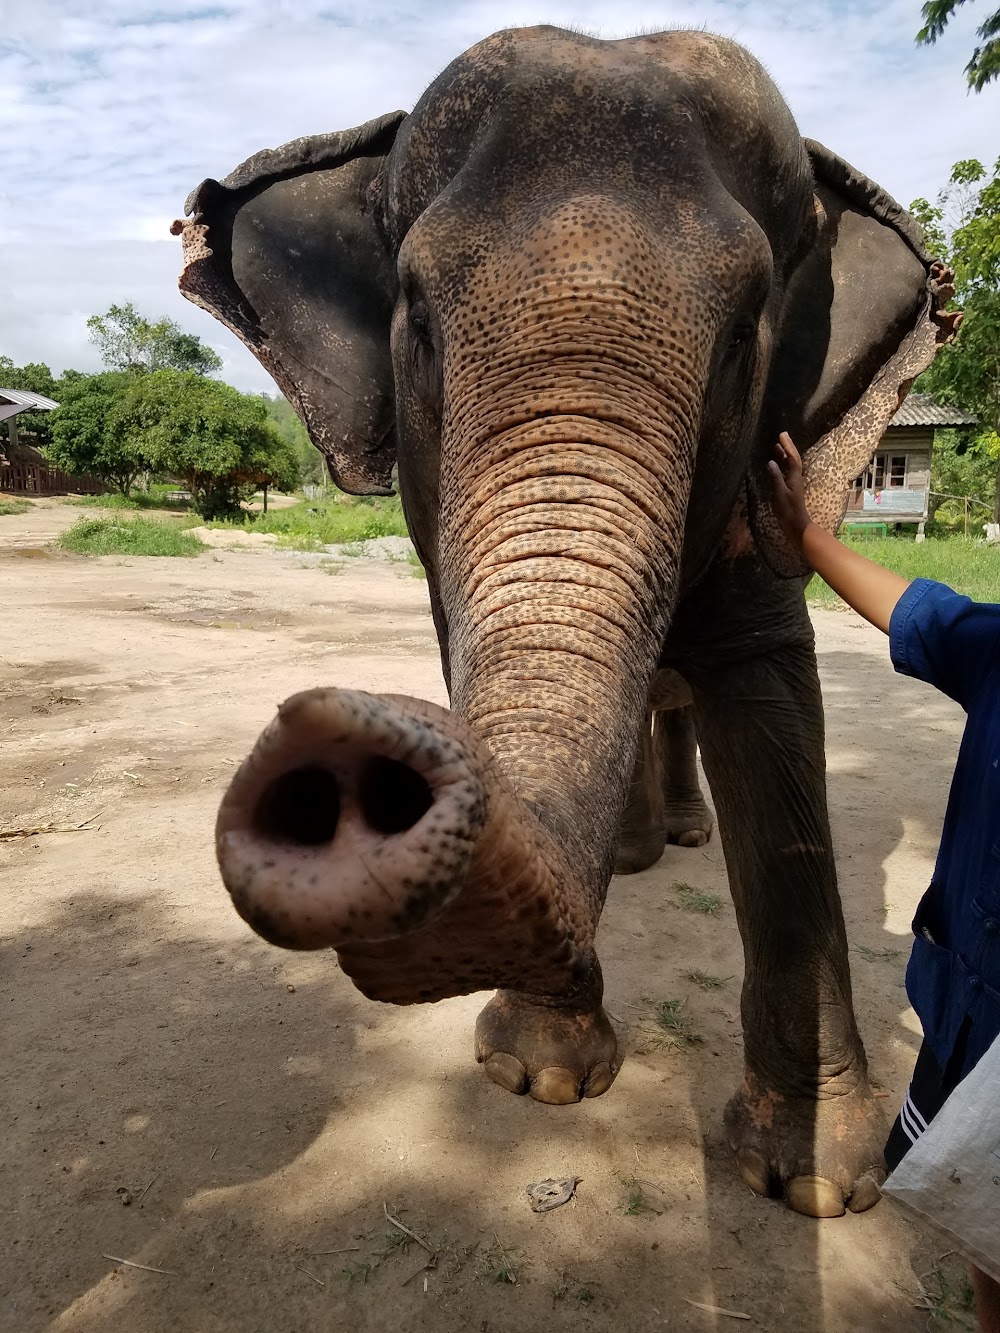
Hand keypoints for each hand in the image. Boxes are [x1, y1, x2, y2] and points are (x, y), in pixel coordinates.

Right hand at [767, 432, 811, 550]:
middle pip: (792, 459)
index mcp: (794, 477)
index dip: (787, 446)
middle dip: (787, 447)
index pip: (791, 457)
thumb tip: (771, 462)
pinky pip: (785, 472)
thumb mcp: (780, 493)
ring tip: (777, 447)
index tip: (782, 435)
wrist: (796, 525)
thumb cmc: (788, 510)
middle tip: (781, 436)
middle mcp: (795, 478)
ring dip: (784, 455)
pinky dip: (781, 465)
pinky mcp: (789, 489)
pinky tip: (775, 465)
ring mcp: (792, 483)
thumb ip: (776, 477)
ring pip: (789, 465)